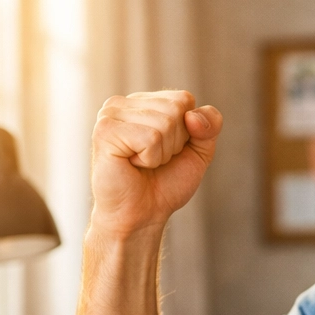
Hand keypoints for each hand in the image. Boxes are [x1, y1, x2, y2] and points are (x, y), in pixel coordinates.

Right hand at [91, 91, 222, 236]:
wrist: (143, 215)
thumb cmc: (165, 184)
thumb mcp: (199, 152)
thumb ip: (210, 126)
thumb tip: (193, 115)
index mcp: (143, 102)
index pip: (184, 99)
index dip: (188, 132)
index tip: (168, 150)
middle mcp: (123, 103)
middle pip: (176, 109)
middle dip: (175, 143)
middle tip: (154, 160)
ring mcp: (110, 114)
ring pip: (165, 123)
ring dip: (162, 153)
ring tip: (142, 164)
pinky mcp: (105, 131)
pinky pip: (150, 138)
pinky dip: (150, 159)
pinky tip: (132, 165)